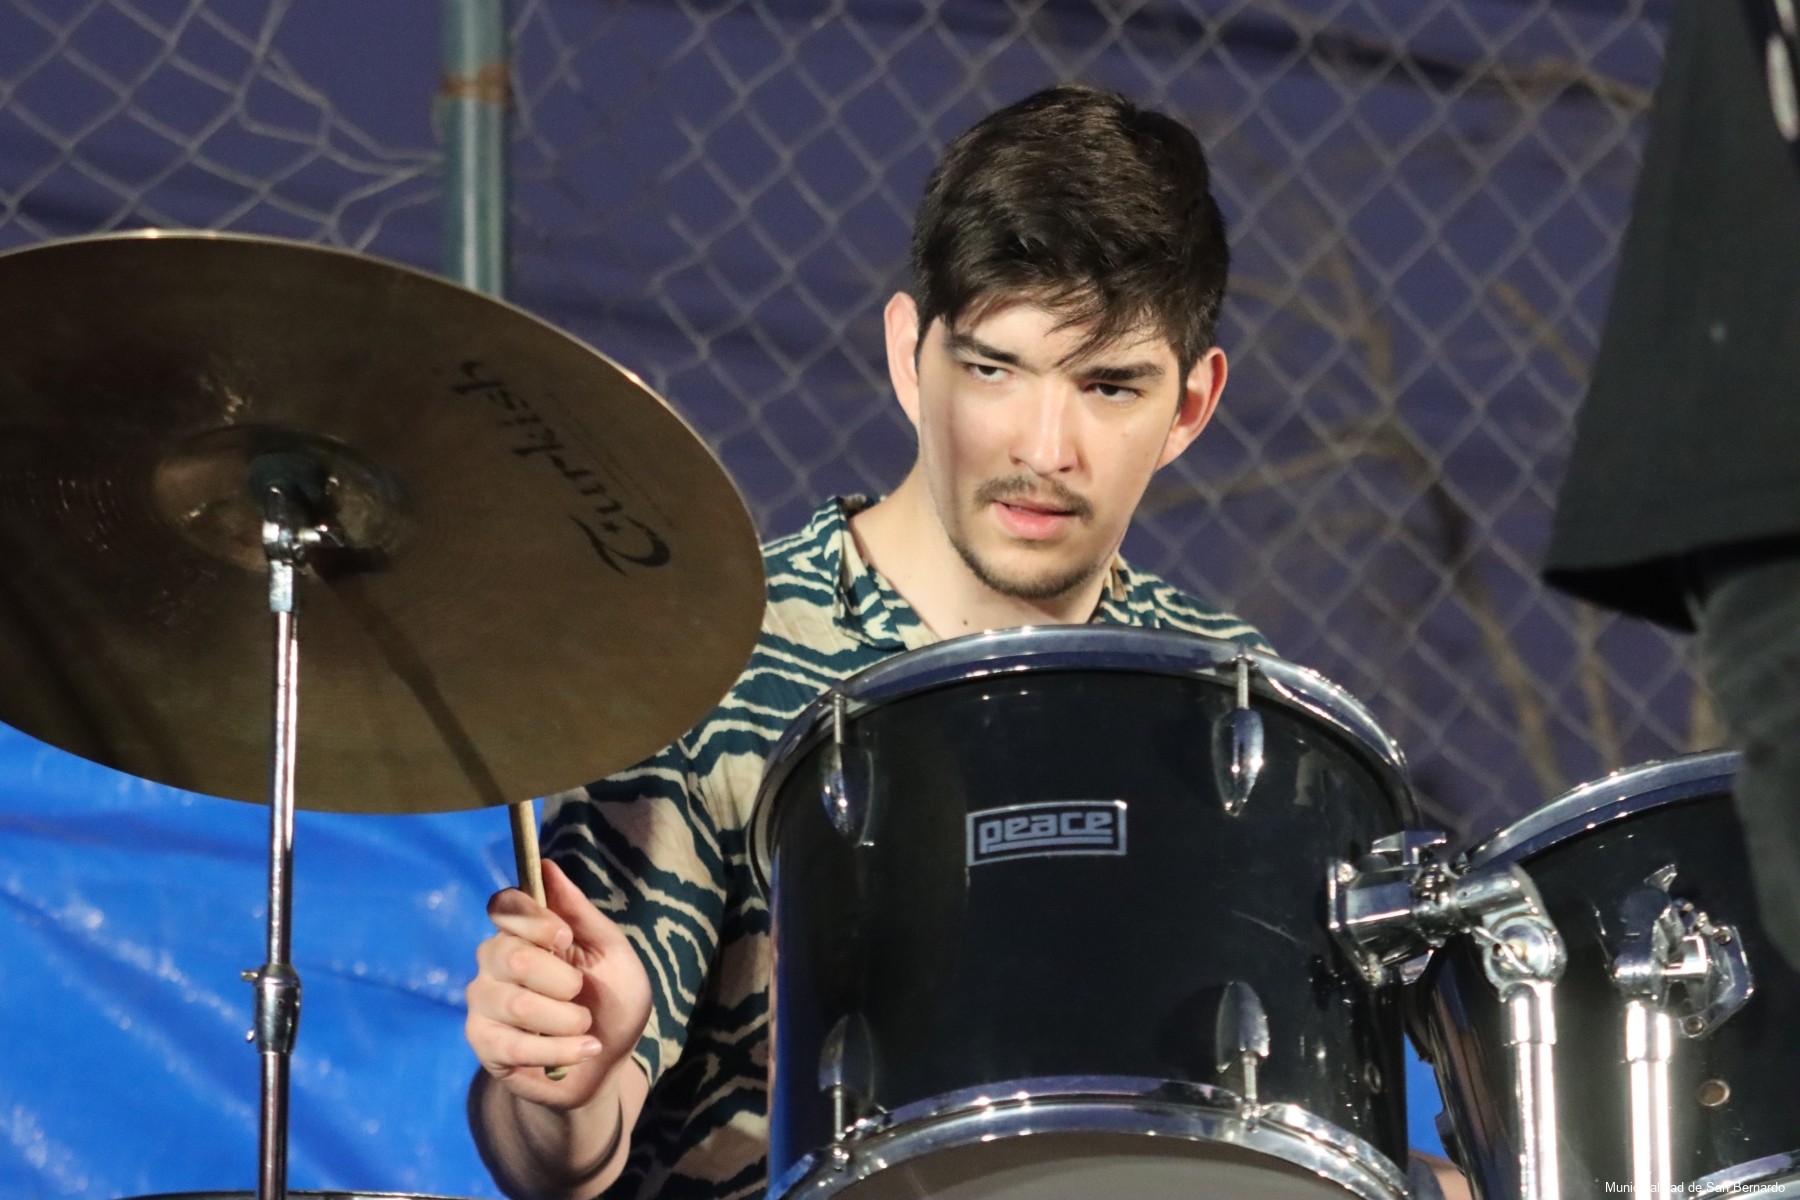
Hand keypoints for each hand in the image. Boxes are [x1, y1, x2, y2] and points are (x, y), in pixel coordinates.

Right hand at [466, 858, 652, 1108]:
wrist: (605, 1064)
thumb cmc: (611, 1001)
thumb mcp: (611, 953)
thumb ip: (579, 913)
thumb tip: (547, 866)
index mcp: (524, 931)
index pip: (504, 906)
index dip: (532, 919)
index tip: (564, 936)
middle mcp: (494, 960)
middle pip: (511, 955)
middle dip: (561, 979)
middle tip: (581, 993)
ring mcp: (483, 1002)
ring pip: (517, 1003)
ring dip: (566, 1019)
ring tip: (585, 1025)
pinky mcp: (483, 1044)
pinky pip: (515, 1046)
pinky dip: (560, 1050)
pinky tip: (584, 1049)